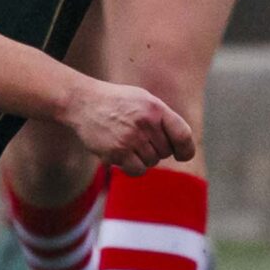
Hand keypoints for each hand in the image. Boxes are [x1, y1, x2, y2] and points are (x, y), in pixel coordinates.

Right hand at [62, 79, 196, 175]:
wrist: (83, 102)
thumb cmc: (116, 102)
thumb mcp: (143, 99)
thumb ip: (163, 118)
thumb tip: (181, 146)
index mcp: (155, 108)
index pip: (183, 135)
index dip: (186, 149)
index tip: (182, 155)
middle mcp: (145, 123)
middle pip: (166, 151)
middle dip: (158, 149)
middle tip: (141, 139)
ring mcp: (130, 138)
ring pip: (152, 162)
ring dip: (144, 158)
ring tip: (129, 143)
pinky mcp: (116, 152)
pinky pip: (138, 170)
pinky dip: (134, 167)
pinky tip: (125, 156)